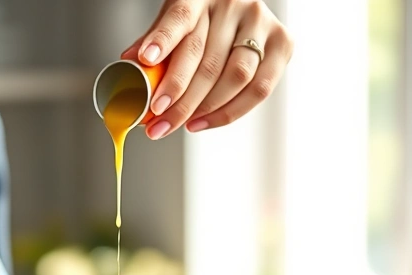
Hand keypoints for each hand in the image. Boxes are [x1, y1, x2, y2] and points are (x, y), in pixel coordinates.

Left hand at [122, 0, 292, 138]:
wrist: (240, 6)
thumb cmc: (203, 18)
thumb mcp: (175, 20)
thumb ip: (156, 40)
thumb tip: (128, 64)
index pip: (179, 18)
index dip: (162, 41)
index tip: (144, 61)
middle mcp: (233, 5)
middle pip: (204, 57)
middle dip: (178, 96)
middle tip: (157, 120)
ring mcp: (261, 22)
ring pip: (234, 76)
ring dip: (204, 108)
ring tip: (178, 124)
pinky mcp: (283, 42)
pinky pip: (259, 88)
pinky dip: (229, 112)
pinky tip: (204, 122)